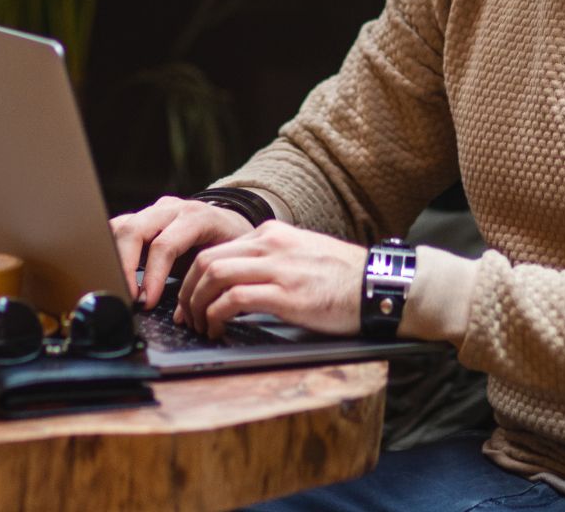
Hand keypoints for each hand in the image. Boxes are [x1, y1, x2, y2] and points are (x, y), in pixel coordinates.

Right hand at [109, 196, 254, 308]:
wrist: (231, 223)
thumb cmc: (229, 245)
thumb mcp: (224, 263)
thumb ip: (200, 286)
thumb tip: (179, 318)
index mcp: (196, 217)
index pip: (164, 245)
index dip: (151, 276)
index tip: (145, 302)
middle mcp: (171, 209)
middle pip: (134, 231)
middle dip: (124, 267)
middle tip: (127, 297)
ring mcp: (154, 210)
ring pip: (120, 227)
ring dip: (115, 258)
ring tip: (118, 287)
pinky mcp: (142, 217)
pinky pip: (118, 229)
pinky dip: (112, 251)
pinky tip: (116, 273)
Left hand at [175, 222, 365, 338]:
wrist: (379, 286)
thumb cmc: (345, 278)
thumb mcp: (302, 255)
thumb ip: (272, 261)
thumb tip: (242, 283)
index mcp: (272, 234)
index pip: (217, 249)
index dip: (195, 278)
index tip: (190, 300)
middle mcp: (270, 244)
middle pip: (207, 261)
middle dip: (188, 292)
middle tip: (186, 316)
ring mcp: (278, 267)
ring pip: (214, 276)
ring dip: (198, 305)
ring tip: (199, 326)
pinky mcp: (286, 294)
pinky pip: (233, 299)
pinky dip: (216, 316)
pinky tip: (217, 330)